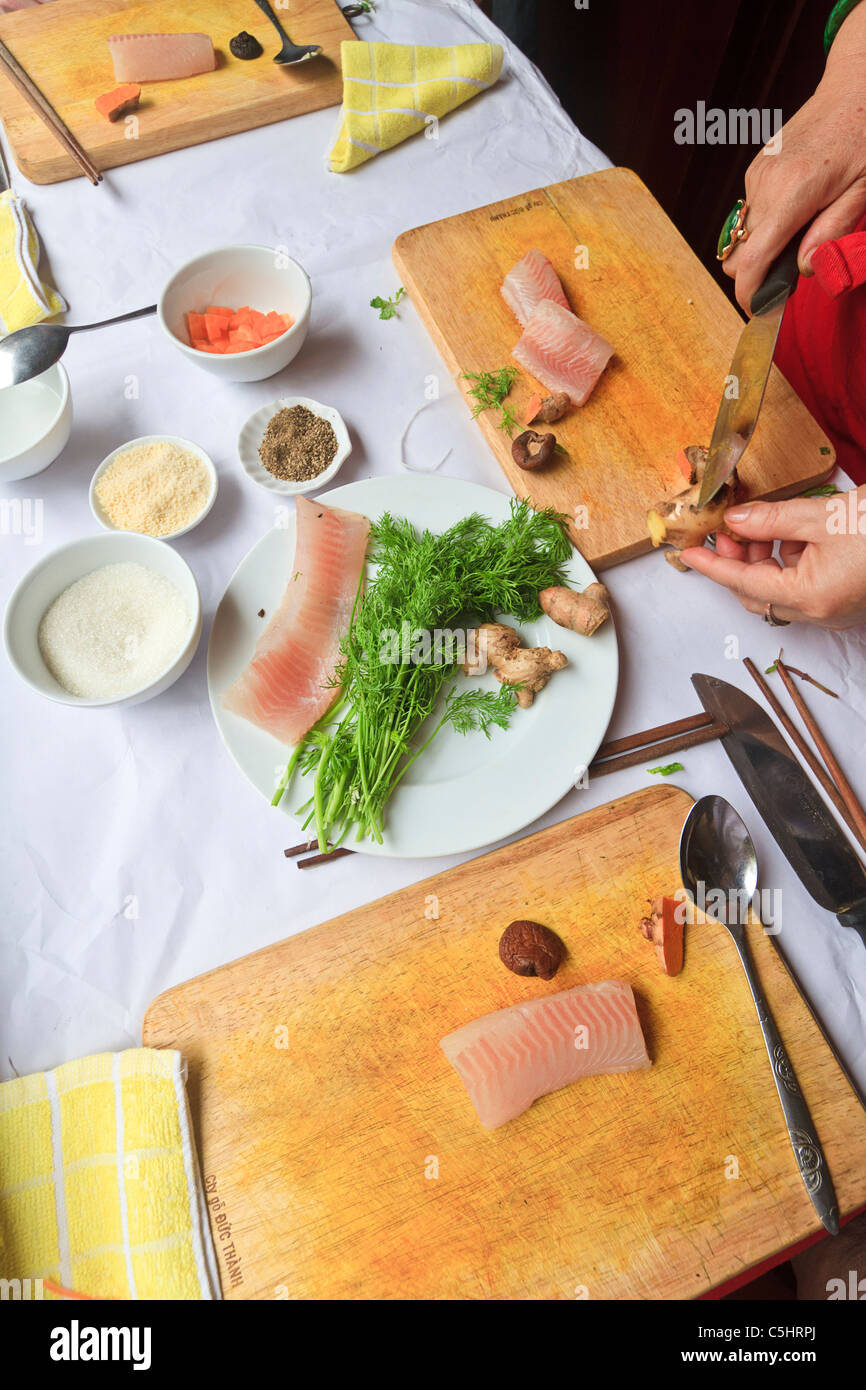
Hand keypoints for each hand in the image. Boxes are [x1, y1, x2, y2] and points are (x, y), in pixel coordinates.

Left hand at [679, 490, 865, 628]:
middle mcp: (822, 612)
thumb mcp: (822, 515)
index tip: (687, 553)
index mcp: (811, 597)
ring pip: (781, 591)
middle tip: (727, 531)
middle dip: (738, 562)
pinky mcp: (847, 598)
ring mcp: (836, 608)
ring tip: (761, 525)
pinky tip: (792, 534)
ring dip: (765, 560)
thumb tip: (736, 521)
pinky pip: (805, 587)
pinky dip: (790, 562)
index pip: (743, 583)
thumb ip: (771, 520)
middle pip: (759, 595)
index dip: (712, 566)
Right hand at [724, 2, 865, 311]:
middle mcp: (766, 185)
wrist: (855, 84)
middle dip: (758, 274)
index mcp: (794, 192)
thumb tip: (804, 270)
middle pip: (740, 254)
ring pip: (743, 237)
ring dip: (762, 250)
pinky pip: (751, 215)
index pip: (752, 259)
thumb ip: (832, 232)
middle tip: (790, 278)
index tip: (758, 313)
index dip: (749, 295)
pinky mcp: (755, 171)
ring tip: (800, 239)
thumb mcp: (864, 189)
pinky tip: (796, 214)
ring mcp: (756, 176)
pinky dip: (766, 228)